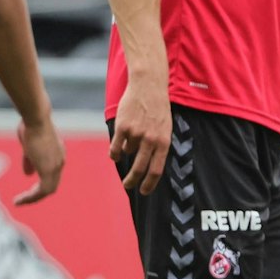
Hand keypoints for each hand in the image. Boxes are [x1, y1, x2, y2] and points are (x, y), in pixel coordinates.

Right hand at [14, 114, 64, 205]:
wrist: (36, 120)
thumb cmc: (31, 127)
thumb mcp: (29, 147)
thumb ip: (30, 161)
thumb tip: (29, 174)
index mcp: (57, 156)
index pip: (52, 176)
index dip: (40, 185)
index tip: (27, 191)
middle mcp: (60, 162)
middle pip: (52, 185)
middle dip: (37, 195)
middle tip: (22, 200)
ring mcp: (56, 166)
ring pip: (48, 190)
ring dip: (33, 198)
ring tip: (19, 202)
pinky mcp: (49, 169)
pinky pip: (43, 190)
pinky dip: (32, 197)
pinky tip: (19, 200)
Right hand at [110, 77, 170, 194]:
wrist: (148, 86)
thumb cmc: (158, 108)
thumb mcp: (165, 128)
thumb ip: (158, 145)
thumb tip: (149, 166)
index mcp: (164, 142)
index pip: (157, 170)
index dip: (149, 184)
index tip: (144, 192)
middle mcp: (151, 140)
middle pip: (140, 169)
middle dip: (133, 181)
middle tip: (128, 186)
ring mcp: (136, 134)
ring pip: (127, 153)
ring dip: (126, 152)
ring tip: (129, 141)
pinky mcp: (123, 127)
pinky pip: (115, 147)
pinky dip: (114, 152)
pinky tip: (115, 151)